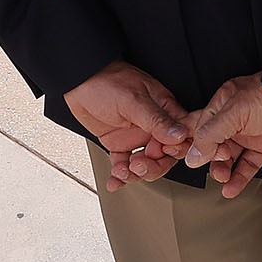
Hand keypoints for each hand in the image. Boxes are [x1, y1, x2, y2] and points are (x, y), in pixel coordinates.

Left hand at [65, 60, 194, 190]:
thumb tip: (180, 135)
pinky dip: (120, 175)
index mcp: (165, 111)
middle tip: (138, 165)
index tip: (162, 153)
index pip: (182, 136)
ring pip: (146, 164)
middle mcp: (153, 126)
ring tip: (122, 171)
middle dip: (153, 166)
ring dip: (135, 173)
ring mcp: (137, 136)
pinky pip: (124, 163)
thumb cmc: (108, 81)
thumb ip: (156, 120)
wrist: (79, 82)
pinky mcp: (120, 143)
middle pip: (165, 156)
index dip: (176, 150)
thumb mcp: (134, 100)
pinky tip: (115, 181)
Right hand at [184, 73, 261, 197]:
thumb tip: (193, 157)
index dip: (198, 147)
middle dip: (213, 160)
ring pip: (230, 158)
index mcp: (222, 106)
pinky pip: (248, 164)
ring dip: (224, 171)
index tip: (195, 161)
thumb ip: (210, 135)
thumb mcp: (233, 113)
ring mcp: (249, 134)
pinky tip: (231, 188)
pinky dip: (240, 177)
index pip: (201, 130)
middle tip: (219, 166)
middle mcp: (233, 120)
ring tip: (224, 180)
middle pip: (214, 146)